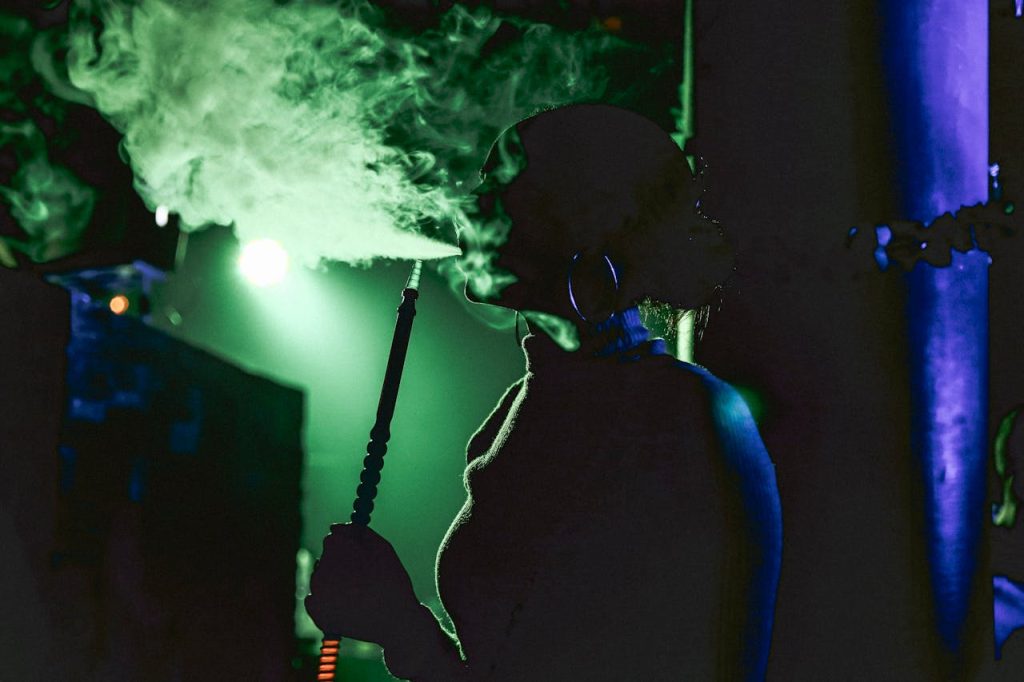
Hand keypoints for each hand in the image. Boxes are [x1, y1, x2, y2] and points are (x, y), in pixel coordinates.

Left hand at [304, 523, 420, 646]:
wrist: (395, 622)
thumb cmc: (391, 581)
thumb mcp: (382, 548)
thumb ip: (358, 532)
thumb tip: (334, 527)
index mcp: (337, 550)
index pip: (334, 538)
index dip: (350, 546)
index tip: (363, 557)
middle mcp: (322, 569)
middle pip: (326, 556)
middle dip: (341, 562)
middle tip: (363, 577)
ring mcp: (317, 592)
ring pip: (320, 576)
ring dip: (334, 579)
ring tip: (358, 592)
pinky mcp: (316, 613)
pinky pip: (315, 597)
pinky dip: (328, 598)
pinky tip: (346, 604)